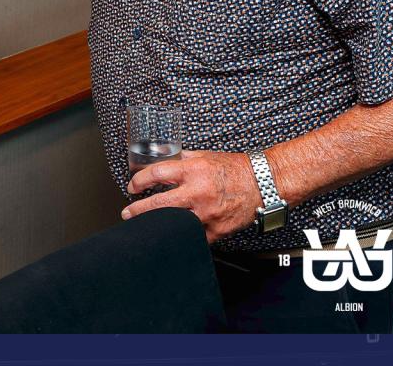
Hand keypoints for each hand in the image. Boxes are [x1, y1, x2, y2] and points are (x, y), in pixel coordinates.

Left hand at [121, 150, 262, 243]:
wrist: (263, 184)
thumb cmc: (235, 169)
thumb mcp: (205, 157)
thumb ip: (182, 158)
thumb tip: (161, 157)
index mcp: (194, 171)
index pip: (157, 174)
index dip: (139, 181)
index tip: (132, 187)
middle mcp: (198, 193)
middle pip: (159, 204)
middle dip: (138, 209)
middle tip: (128, 212)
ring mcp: (207, 214)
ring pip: (173, 224)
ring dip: (157, 224)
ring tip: (146, 224)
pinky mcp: (216, 230)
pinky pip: (194, 236)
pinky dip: (183, 235)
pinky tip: (173, 234)